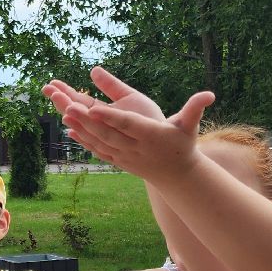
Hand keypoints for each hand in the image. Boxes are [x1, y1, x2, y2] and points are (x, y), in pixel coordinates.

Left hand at [46, 75, 215, 182]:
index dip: (110, 116)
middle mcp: (134, 147)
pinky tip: (69, 129)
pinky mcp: (118, 160)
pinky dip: (83, 140)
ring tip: (62, 112)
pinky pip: (97, 149)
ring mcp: (124, 155)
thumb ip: (195, 109)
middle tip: (66, 104)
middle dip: (86, 120)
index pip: (127, 124)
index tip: (93, 107)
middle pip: (107, 132)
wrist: (178, 176)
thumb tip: (210, 94)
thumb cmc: (183, 145)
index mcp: (149, 134)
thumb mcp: (190, 126)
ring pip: (98, 141)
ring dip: (80, 128)